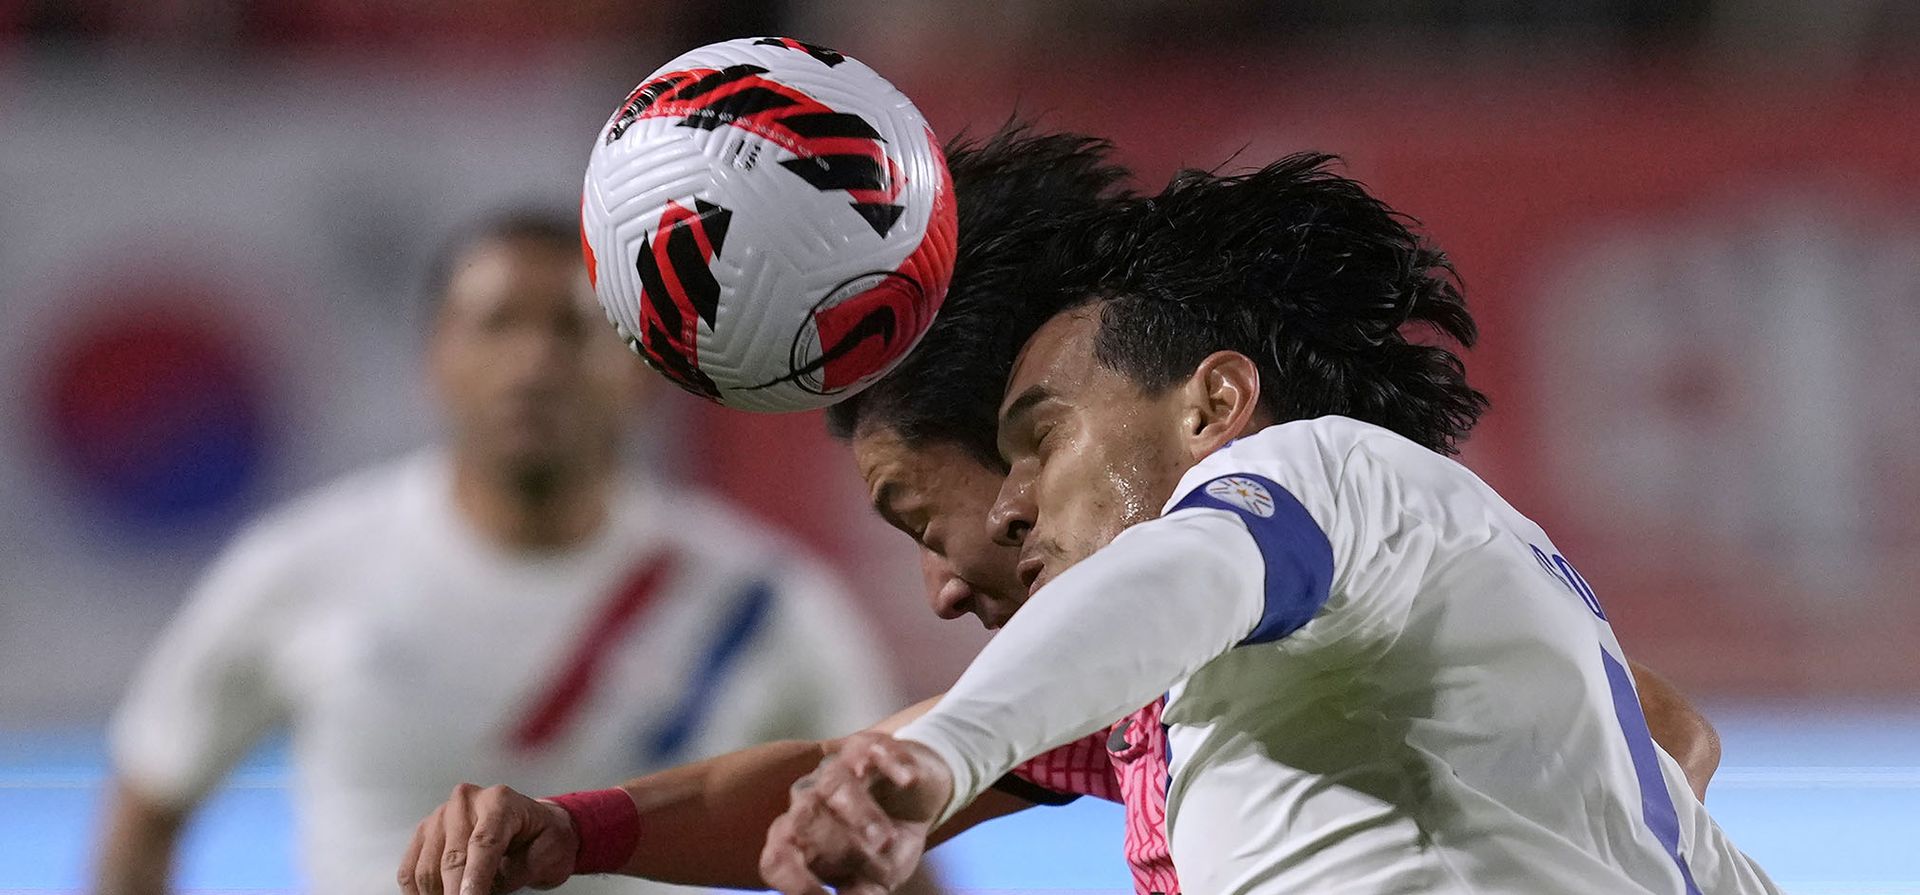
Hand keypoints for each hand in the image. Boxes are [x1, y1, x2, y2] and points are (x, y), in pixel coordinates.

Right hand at [398, 782, 578, 894]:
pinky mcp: (425, 832)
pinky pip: (410, 869)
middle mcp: (466, 802)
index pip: (483, 844)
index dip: (475, 880)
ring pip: (427, 868)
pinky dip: (418, 891)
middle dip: (455, 893)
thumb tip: (477, 894)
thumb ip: (511, 874)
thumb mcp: (544, 855)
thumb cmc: (544, 837)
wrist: (538, 825)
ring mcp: (441, 815)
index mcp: (500, 802)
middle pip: (452, 859)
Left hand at [758, 732, 952, 894]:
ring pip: (834, 785)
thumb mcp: (876, 879)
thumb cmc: (887, 843)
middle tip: (876, 863)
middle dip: (837, 847)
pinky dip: (891, 765)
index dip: (793, 880)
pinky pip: (873, 750)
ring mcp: (837, 769)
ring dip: (861, 815)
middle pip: (801, 821)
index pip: (775, 859)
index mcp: (799, 839)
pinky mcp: (870, 746)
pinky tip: (907, 780)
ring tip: (887, 838)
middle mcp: (808, 800)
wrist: (918, 796)